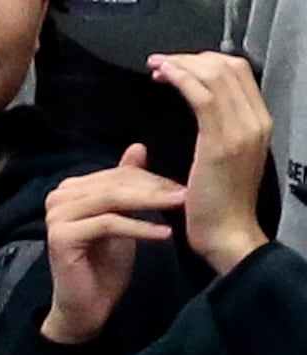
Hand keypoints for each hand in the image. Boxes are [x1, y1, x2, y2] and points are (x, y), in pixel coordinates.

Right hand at [40, 144, 183, 343]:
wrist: (86, 307)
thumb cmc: (104, 265)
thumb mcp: (122, 218)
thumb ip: (126, 186)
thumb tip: (137, 147)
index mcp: (69, 190)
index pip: (118, 174)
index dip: (153, 179)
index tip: (184, 189)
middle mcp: (58, 197)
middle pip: (115, 184)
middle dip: (155, 190)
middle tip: (187, 195)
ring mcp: (56, 216)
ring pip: (112, 200)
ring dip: (151, 204)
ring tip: (181, 207)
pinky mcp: (61, 236)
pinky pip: (109, 224)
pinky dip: (140, 228)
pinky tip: (165, 234)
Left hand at [150, 51, 271, 274]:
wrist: (226, 235)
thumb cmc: (216, 205)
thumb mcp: (225, 160)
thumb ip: (221, 131)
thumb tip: (205, 109)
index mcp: (257, 123)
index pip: (238, 74)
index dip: (206, 64)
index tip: (176, 68)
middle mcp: (256, 121)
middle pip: (228, 67)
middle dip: (191, 59)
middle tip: (161, 63)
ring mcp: (241, 130)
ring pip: (215, 76)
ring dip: (182, 65)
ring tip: (156, 66)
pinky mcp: (221, 142)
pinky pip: (202, 97)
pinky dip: (182, 80)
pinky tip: (163, 77)